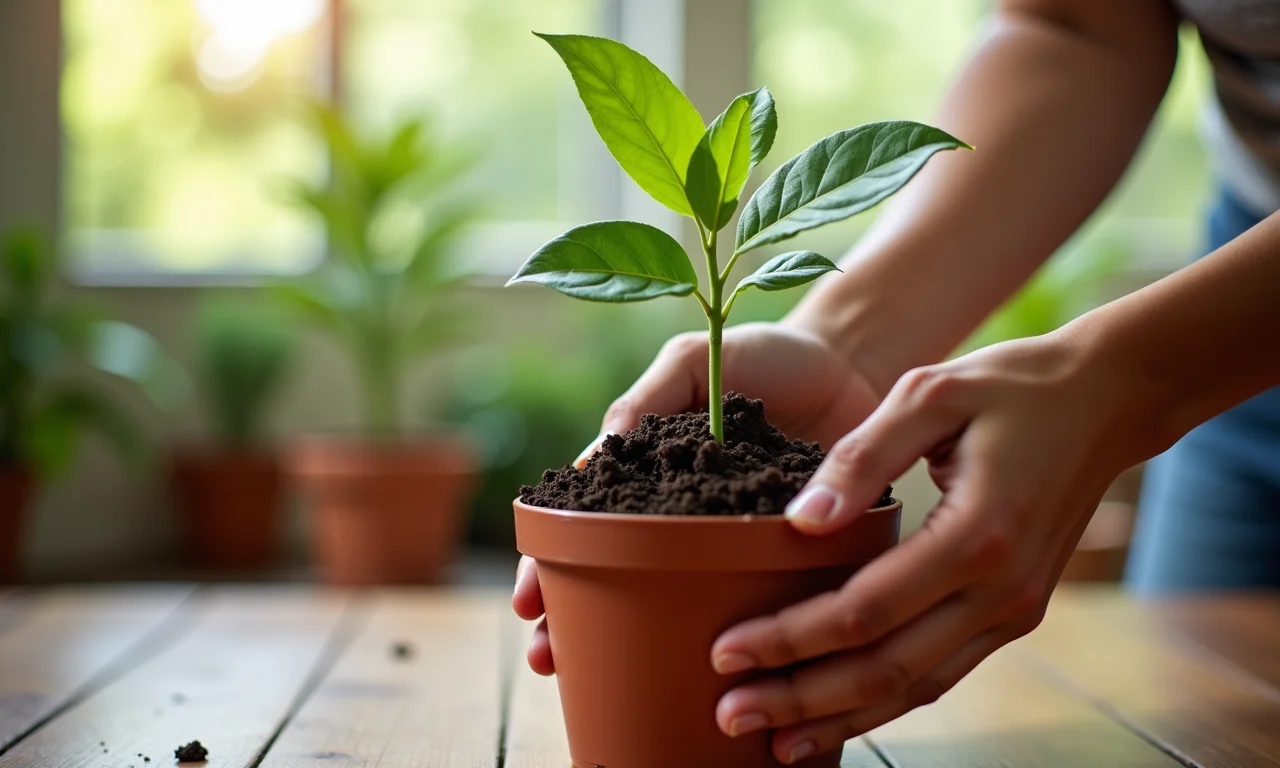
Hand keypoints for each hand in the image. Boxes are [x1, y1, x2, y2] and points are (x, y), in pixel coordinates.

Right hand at [514, 321, 884, 675]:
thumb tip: (600, 449)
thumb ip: (650, 396)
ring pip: (673, 602)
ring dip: (634, 641)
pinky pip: (750, 600)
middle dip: (573, 620)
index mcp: (649, 471)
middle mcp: (681, 517)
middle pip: (612, 576)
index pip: (585, 523)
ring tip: (599, 674)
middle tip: (546, 659)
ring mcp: (729, 543)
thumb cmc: (765, 355)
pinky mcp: (785, 557)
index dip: (549, 562)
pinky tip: (714, 668)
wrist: (853, 361)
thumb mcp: (696, 361)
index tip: (529, 604)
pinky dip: (729, 634)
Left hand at [709, 332, 1155, 763]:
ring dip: (841, 716)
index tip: (725, 652)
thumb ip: (862, 457)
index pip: (864, 610)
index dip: (790, 640)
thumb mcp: (929, 394)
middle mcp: (1001, 591)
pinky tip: (838, 711)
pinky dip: (886, 700)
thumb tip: (800, 522)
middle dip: (801, 699)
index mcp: (977, 536)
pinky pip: (941, 673)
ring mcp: (1014, 610)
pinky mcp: (1015, 613)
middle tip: (731, 715)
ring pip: (917, 688)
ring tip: (775, 740)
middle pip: (886, 669)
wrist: (1106, 401)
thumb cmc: (1010, 387)